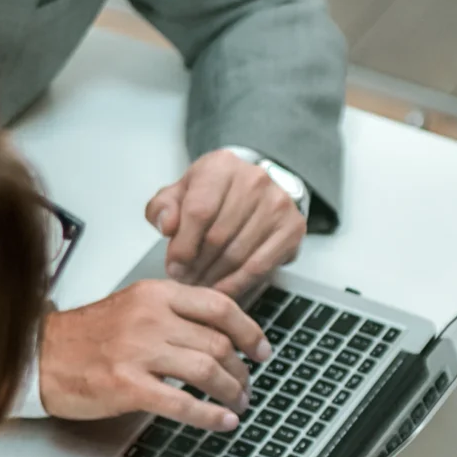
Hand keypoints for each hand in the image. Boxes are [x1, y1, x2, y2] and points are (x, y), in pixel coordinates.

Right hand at [39, 280, 269, 431]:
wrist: (39, 356)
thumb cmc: (84, 337)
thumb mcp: (133, 307)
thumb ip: (173, 314)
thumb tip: (219, 334)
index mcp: (156, 295)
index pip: (220, 307)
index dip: (249, 331)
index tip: (262, 349)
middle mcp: (150, 318)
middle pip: (218, 343)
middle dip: (242, 370)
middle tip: (247, 385)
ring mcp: (139, 352)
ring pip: (207, 370)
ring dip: (232, 391)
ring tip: (238, 404)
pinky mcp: (128, 386)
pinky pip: (183, 403)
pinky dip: (210, 415)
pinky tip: (223, 422)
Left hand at [147, 149, 305, 299]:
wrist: (256, 189)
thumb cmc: (216, 193)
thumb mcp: (182, 192)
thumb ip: (164, 207)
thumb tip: (167, 226)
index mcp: (221, 166)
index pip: (198, 211)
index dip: (183, 245)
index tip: (174, 267)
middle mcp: (254, 181)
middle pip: (218, 236)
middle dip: (197, 266)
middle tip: (185, 281)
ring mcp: (277, 204)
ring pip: (238, 254)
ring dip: (215, 277)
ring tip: (201, 285)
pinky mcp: (292, 227)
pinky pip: (261, 266)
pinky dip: (238, 284)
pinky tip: (223, 290)